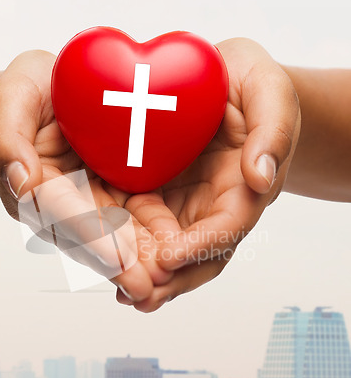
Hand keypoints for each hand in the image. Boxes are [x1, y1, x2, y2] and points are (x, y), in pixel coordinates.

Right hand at [0, 51, 172, 299]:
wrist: (53, 94)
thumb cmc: (30, 94)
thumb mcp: (12, 99)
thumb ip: (7, 137)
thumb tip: (22, 180)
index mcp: (36, 187)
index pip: (60, 214)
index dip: (87, 235)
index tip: (114, 259)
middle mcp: (65, 205)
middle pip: (92, 239)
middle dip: (119, 265)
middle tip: (147, 288)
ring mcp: (92, 204)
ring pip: (117, 237)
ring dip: (140, 262)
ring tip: (167, 280)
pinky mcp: (117, 198)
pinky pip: (136, 221)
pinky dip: (154, 239)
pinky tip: (178, 254)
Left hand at [117, 38, 300, 311]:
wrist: (222, 80)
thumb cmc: (250, 83)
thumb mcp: (268, 92)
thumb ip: (272, 131)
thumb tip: (261, 178)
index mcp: (244, 188)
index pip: (227, 227)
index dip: (200, 246)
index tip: (170, 258)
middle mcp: (214, 206)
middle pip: (196, 254)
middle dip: (170, 279)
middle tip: (140, 296)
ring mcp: (185, 205)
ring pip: (167, 250)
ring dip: (146, 274)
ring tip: (120, 292)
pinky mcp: (158, 197)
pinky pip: (143, 228)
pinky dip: (128, 248)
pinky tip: (105, 260)